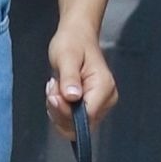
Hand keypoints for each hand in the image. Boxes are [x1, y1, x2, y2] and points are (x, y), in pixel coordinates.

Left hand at [45, 17, 117, 141]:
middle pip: (80, 125)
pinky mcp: (91, 106)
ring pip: (73, 124)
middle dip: (60, 110)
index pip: (86, 117)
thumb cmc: (73, 43)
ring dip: (58, 109)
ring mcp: (100, 105)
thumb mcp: (66, 57)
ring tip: (57, 86)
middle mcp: (106, 99)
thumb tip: (72, 97)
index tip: (55, 94)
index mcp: (104, 87)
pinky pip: (72, 119)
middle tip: (54, 88)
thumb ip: (69, 78)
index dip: (66, 111)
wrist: (77, 36)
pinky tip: (59, 92)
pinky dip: (60, 109)